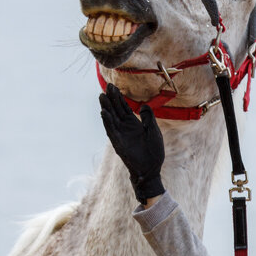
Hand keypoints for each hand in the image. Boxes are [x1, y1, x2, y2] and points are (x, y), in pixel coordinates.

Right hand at [99, 83, 164, 203]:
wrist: (151, 169)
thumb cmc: (153, 152)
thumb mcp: (153, 131)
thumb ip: (148, 118)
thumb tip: (143, 105)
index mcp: (133, 124)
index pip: (123, 107)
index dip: (118, 97)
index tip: (113, 86)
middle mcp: (125, 128)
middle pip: (116, 110)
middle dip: (111, 99)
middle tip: (106, 87)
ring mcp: (121, 135)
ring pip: (111, 119)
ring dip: (106, 108)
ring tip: (102, 97)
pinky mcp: (119, 143)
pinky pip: (112, 131)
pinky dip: (108, 122)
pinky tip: (104, 113)